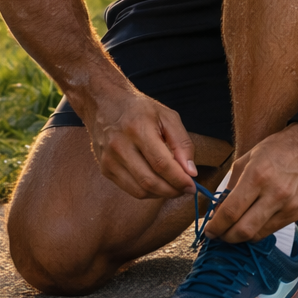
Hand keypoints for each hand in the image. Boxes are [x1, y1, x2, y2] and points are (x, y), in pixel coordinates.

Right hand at [78, 84, 196, 199]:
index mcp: (138, 128)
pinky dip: (148, 192)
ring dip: (161, 194)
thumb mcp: (168, 117)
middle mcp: (120, 146)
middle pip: (149, 181)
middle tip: (186, 189)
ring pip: (139, 190)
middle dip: (172, 190)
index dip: (179, 179)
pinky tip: (158, 183)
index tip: (192, 186)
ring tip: (173, 187)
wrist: (105, 103)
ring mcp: (109, 159)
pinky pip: (130, 189)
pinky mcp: (105, 169)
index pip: (161, 163)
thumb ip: (182, 143)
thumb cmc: (141, 110)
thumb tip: (191, 171)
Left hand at [205, 125, 297, 242]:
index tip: (209, 230)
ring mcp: (288, 206)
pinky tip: (252, 223)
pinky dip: (258, 231)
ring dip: (241, 237)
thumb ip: (231, 186)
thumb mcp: (247, 159)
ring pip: (257, 235)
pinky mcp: (297, 213)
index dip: (216, 226)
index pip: (231, 211)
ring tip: (233, 230)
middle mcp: (274, 193)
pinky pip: (271, 230)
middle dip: (225, 237)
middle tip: (218, 235)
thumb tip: (218, 211)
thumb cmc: (276, 149)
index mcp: (257, 176)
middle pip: (243, 230)